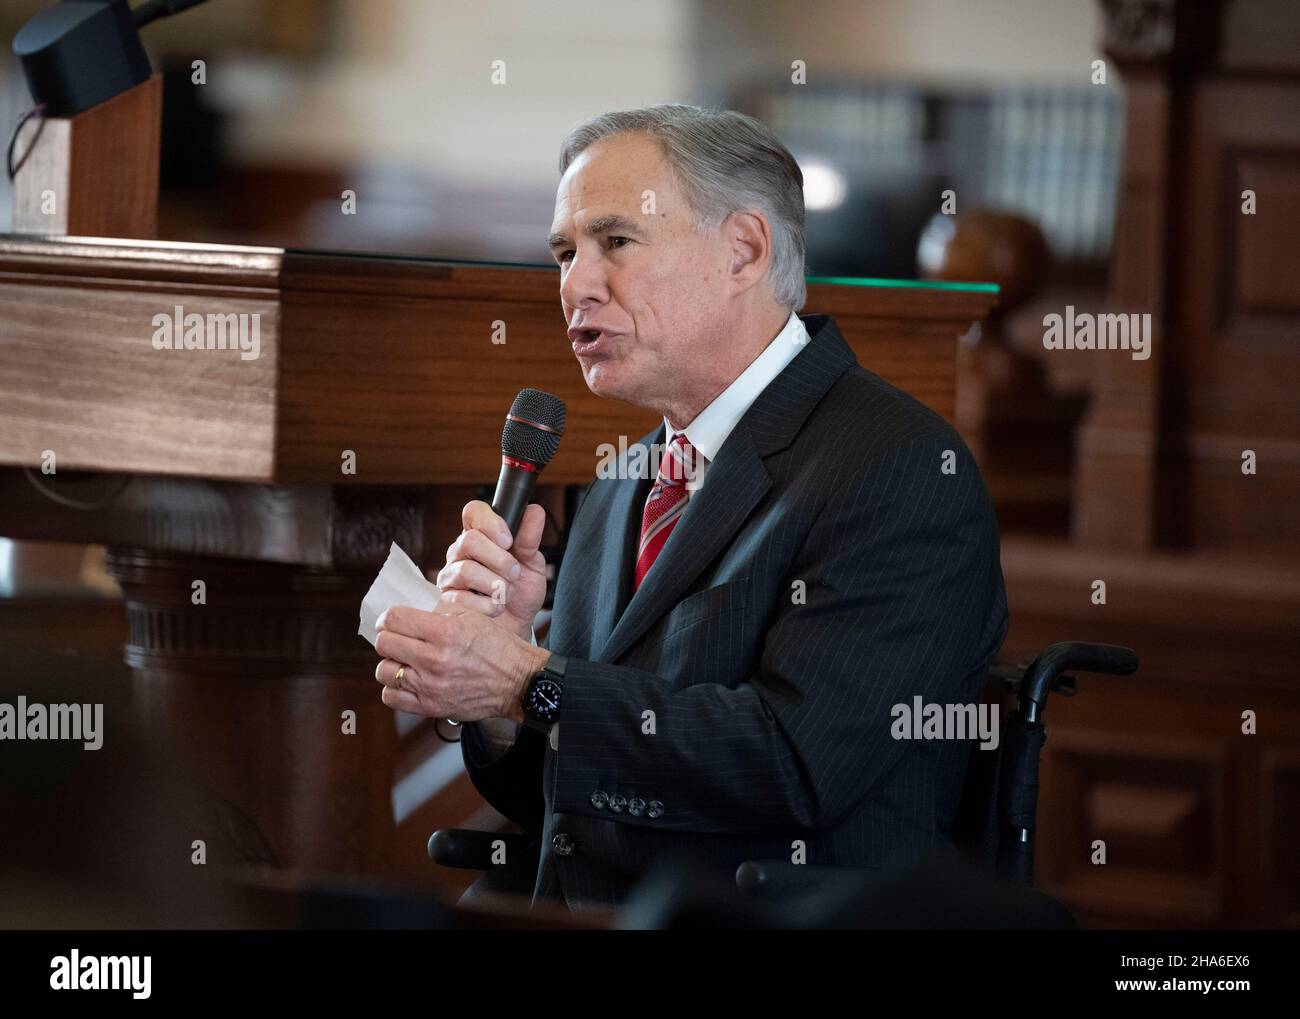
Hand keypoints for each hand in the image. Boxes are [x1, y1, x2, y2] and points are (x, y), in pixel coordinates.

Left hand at [373, 602, 547, 722]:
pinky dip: (395, 689)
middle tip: (399, 639)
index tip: (393, 620)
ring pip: (384, 671)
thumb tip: (412, 613)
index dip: (389, 617)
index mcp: (446, 631)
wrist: (518, 681)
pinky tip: (408, 681)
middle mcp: (435, 658)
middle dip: (389, 637)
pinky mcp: (431, 707)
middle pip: (384, 643)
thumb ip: (440, 612)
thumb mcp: (474, 617)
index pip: (393, 618)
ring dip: (392, 663)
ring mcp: (431, 685)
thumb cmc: (498, 646)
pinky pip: (391, 697)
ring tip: (406, 661)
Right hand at [435, 500, 547, 641]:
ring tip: (506, 593)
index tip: (509, 540)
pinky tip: (495, 607)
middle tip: (514, 574)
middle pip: (470, 540)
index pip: (474, 511)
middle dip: (500, 560)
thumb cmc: (521, 592)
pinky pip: (464, 599)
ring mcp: (450, 575)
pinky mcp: (447, 600)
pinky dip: (489, 605)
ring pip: (467, 570)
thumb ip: (530, 539)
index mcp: (480, 535)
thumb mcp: (533, 564)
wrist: (516, 627)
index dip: (491, 522)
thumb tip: (534, 511)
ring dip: (496, 585)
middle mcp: (460, 552)